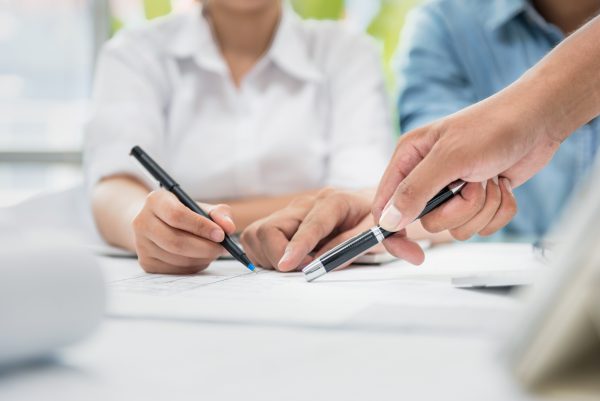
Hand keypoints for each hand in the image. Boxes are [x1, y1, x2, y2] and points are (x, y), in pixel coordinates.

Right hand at [132, 189, 234, 273]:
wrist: (159, 224)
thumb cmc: (185, 214)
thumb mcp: (202, 207)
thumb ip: (219, 214)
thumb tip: (229, 228)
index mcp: (156, 200)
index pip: (177, 216)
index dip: (201, 227)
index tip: (221, 235)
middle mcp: (142, 222)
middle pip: (176, 241)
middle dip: (204, 248)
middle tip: (222, 249)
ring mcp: (141, 244)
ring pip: (177, 258)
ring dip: (201, 258)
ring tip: (213, 251)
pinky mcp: (146, 263)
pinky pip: (175, 270)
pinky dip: (194, 266)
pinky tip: (200, 258)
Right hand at [240, 189, 424, 271]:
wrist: (364, 204)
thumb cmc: (373, 217)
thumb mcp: (387, 228)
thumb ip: (396, 241)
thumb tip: (413, 255)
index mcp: (334, 200)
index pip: (311, 222)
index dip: (299, 245)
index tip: (288, 266)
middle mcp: (306, 203)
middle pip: (272, 229)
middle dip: (278, 255)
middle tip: (298, 271)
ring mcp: (290, 211)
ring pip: (259, 234)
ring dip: (270, 257)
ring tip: (294, 266)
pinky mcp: (279, 221)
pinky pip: (257, 239)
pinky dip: (265, 255)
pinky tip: (286, 262)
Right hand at [373, 91, 560, 247]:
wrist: (537, 121)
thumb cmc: (493, 127)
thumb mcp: (449, 158)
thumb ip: (415, 191)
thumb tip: (388, 221)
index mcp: (409, 159)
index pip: (386, 205)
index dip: (394, 232)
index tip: (412, 253)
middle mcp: (427, 175)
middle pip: (428, 222)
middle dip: (457, 209)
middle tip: (469, 183)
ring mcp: (453, 189)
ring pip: (457, 227)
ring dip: (481, 207)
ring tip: (489, 178)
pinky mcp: (477, 198)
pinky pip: (482, 225)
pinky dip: (498, 210)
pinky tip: (501, 184)